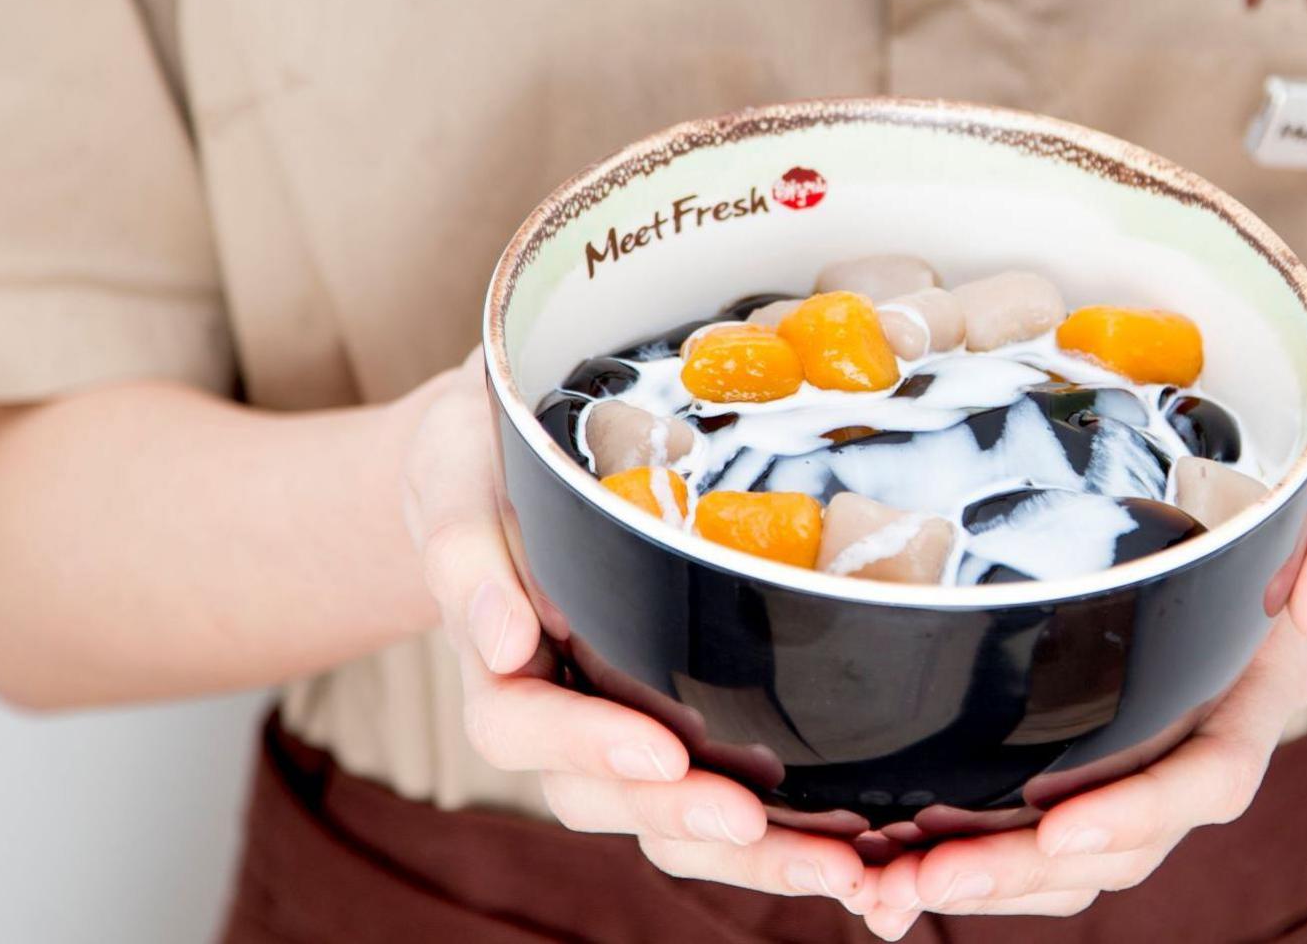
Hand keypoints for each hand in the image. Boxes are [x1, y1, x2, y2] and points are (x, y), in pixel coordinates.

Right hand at [400, 351, 871, 910]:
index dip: (586, 745)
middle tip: (752, 823)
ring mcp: (615, 718)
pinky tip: (853, 842)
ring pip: (664, 812)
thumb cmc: (481, 448)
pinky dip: (780, 826)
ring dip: (745, 851)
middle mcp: (554, 705)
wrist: (511, 442)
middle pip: (601, 794)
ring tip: (833, 865)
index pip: (518, 724)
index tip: (659, 751)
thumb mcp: (453, 465)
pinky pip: (718, 783)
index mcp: (495, 655)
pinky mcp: (677, 714)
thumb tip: (500, 641)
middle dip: (678, 816)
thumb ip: (464, 547)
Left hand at [860, 437, 1306, 938]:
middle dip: (1024, 870)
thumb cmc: (1300, 505)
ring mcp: (1144, 761)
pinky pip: (1040, 825)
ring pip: (1072, 856)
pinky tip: (895, 857)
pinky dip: (974, 849)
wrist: (1276, 518)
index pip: (1208, 779)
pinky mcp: (1095, 753)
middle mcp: (1197, 749)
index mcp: (1257, 701)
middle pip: (1122, 845)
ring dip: (985, 879)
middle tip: (928, 880)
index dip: (1139, 811)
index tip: (1062, 828)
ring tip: (889, 886)